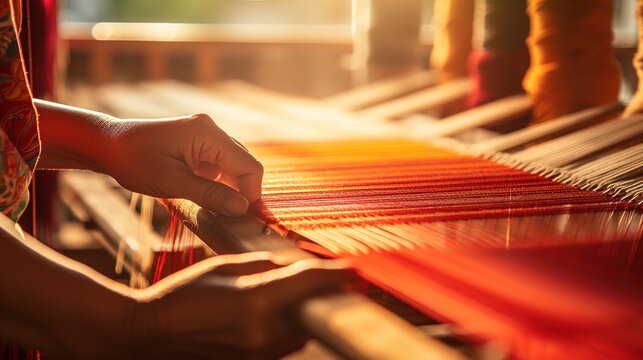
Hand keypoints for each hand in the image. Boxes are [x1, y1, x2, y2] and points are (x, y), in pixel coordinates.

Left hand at [104, 114, 262, 214]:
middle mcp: (211, 130)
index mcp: (207, 133)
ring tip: (217, 209)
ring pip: (234, 166)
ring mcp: (205, 136)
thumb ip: (211, 195)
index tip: (244, 218)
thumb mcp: (173, 183)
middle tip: (232, 218)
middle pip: (244, 164)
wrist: (107, 145)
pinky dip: (219, 183)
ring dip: (230, 188)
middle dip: (242, 192)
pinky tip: (207, 197)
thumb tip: (243, 208)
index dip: (251, 193)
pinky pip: (220, 165)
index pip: (249, 165)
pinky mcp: (199, 144)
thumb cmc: (135, 162)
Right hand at [129, 252, 352, 358]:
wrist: (151, 333)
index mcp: (256, 300)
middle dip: (327, 295)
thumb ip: (269, 265)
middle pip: (314, 311)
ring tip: (306, 296)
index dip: (337, 274)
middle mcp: (263, 332)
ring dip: (309, 313)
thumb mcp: (227, 264)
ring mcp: (258, 354)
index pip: (310, 283)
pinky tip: (281, 314)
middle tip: (337, 283)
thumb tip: (298, 267)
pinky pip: (285, 345)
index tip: (355, 270)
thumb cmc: (184, 293)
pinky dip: (291, 328)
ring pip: (303, 331)